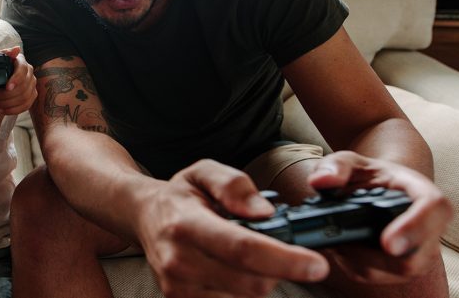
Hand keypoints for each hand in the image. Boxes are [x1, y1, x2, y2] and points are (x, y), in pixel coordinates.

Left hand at [0, 46, 35, 114]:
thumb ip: (3, 54)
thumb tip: (16, 49)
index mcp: (20, 62)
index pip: (23, 69)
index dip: (17, 79)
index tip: (7, 87)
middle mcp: (29, 73)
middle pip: (24, 86)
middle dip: (6, 94)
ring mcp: (32, 85)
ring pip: (24, 98)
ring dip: (6, 103)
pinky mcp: (31, 97)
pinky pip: (25, 106)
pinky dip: (11, 110)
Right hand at [137, 160, 329, 297]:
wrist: (142, 217)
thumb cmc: (180, 195)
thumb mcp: (204, 172)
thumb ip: (234, 185)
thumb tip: (265, 212)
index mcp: (186, 224)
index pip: (242, 249)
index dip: (284, 260)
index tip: (316, 265)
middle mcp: (178, 261)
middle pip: (250, 284)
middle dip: (279, 272)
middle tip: (285, 253)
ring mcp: (178, 287)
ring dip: (260, 282)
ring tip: (248, 258)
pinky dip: (243, 291)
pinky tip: (236, 271)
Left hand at [307, 150, 452, 284]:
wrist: (377, 188)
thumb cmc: (369, 174)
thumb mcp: (351, 161)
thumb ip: (336, 165)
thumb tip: (321, 181)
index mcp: (423, 193)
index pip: (433, 209)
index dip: (414, 228)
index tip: (388, 243)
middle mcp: (429, 227)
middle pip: (414, 257)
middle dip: (374, 257)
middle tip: (341, 244)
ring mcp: (419, 251)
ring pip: (394, 272)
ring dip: (360, 261)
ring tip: (338, 240)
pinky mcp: (402, 268)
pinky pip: (378, 275)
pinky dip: (354, 265)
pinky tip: (343, 248)